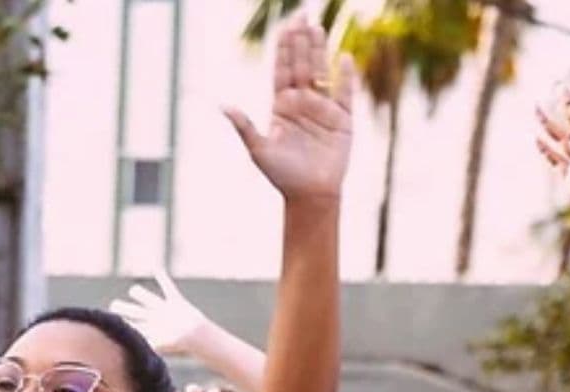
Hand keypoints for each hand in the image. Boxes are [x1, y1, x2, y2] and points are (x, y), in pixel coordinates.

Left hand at [109, 270, 211, 355]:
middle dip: (125, 308)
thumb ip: (144, 343)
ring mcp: (165, 310)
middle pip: (136, 312)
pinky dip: (163, 279)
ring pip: (149, 299)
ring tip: (133, 290)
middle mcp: (155, 318)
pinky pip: (168, 288)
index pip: (132, 324)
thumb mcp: (158, 344)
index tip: (110, 319)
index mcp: (150, 328)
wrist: (196, 336)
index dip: (121, 322)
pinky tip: (158, 269)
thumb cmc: (178, 343)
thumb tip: (130, 344)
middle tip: (114, 305)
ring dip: (141, 295)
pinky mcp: (177, 302)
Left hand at [224, 16, 355, 202]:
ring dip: (320, 51)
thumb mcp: (259, 149)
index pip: (282, 69)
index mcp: (282, 106)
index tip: (286, 26)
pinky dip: (345, 77)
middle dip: (301, 41)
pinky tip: (344, 58)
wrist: (309, 195)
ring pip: (322, 72)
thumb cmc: (281, 175)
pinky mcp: (343, 120)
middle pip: (302, 64)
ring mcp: (323, 109)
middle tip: (303, 14)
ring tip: (318, 27)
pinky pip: (345, 93)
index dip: (284, 48)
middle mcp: (302, 102)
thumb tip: (223, 105)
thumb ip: (244, 125)